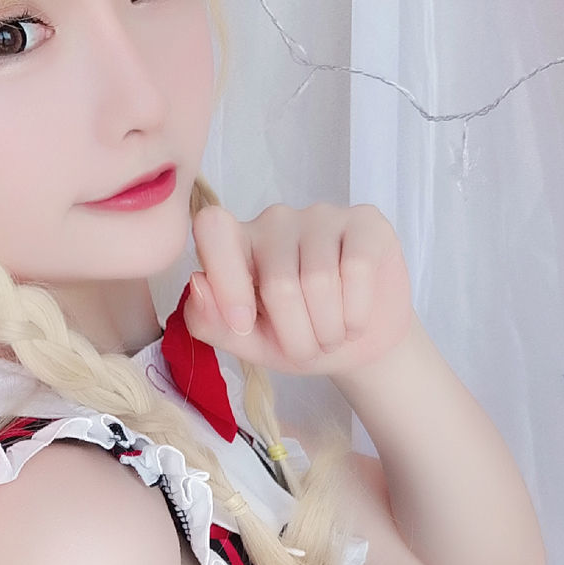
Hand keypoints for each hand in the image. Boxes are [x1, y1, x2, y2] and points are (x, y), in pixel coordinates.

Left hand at [185, 201, 413, 377]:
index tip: (244, 325)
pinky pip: (356, 268)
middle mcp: (275, 221)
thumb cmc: (298, 337)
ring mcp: (321, 216)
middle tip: (309, 348)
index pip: (212, 228)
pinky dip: (356, 313)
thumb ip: (210, 320)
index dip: (226, 280)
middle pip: (278, 282)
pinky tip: (356, 320)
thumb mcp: (248, 343)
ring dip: (329, 330)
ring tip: (332, 337)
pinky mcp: (365, 221)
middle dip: (297, 337)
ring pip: (319, 280)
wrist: (359, 345)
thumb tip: (198, 283)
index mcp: (236, 243)